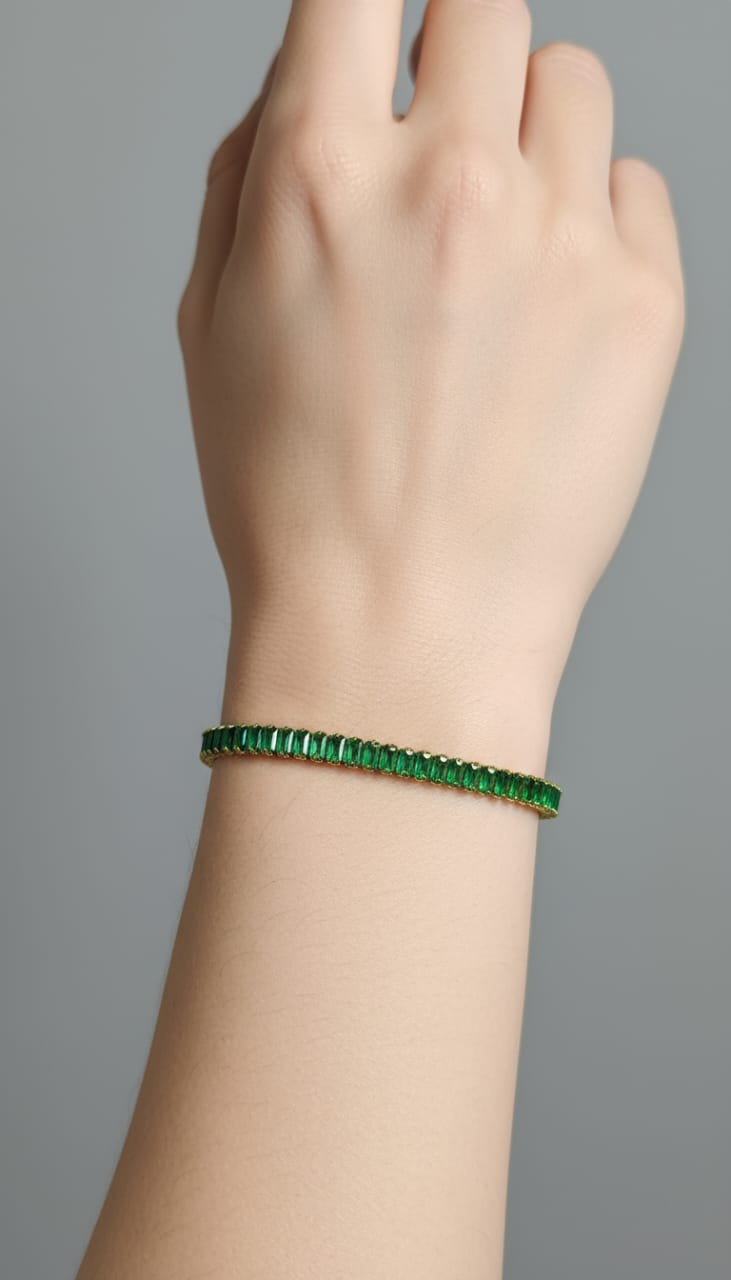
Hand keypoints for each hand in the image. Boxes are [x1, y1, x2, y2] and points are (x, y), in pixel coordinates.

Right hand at [177, 0, 683, 732]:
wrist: (402, 631)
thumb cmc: (298, 500)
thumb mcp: (211, 326)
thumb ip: (253, 176)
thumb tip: (305, 92)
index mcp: (321, 177)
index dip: (369, 11)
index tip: (382, 47)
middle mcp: (449, 183)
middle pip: (485, 6)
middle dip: (457, 59)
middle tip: (445, 143)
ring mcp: (561, 238)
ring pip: (573, 84)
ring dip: (532, 132)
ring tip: (502, 239)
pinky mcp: (645, 302)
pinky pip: (636, 187)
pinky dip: (595, 219)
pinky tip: (551, 305)